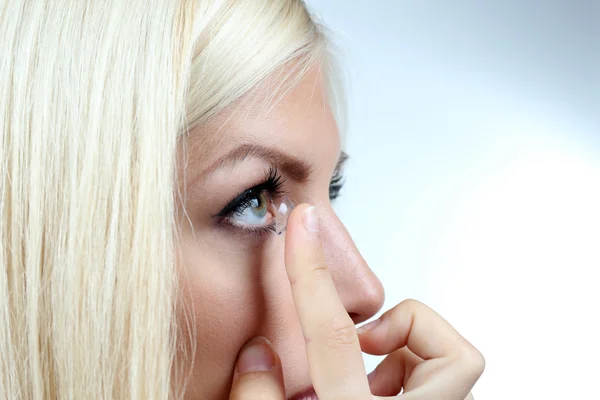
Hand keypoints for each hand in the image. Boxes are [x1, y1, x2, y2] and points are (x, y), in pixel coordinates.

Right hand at [229, 204, 483, 398]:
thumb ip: (258, 399)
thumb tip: (259, 352)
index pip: (335, 336)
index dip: (311, 271)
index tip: (304, 223)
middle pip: (448, 347)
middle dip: (404, 322)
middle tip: (367, 339)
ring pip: (451, 357)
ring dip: (402, 350)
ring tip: (368, 377)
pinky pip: (439, 376)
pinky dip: (407, 370)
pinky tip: (376, 391)